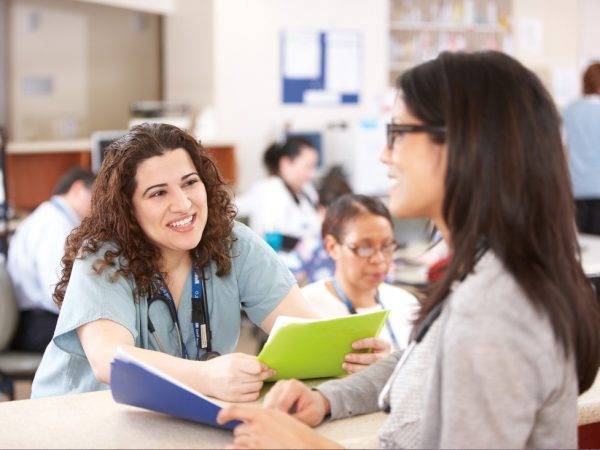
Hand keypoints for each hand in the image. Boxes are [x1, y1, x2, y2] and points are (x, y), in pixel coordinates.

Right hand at [198, 353, 274, 401]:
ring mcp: (234, 390)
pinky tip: (251, 387)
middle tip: (266, 372)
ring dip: (260, 382)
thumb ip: (250, 359)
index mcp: (234, 365)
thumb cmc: (220, 366)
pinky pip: (253, 396)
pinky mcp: (234, 399)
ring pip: (258, 386)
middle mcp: (234, 378)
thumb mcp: (234, 357)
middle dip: (265, 374)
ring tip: (255, 379)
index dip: (263, 367)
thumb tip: (264, 365)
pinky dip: (255, 391)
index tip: (264, 366)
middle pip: (259, 377)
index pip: (256, 367)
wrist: (205, 378)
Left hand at [217, 404, 340, 448]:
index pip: (236, 410)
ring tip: (260, 445)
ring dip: (244, 445)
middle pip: (239, 430)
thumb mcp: (282, 418)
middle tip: (258, 440)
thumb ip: (266, 418)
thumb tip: (252, 421)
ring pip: (239, 441)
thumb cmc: (298, 434)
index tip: (220, 419)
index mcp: (264, 413)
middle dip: (244, 435)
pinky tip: (240, 449)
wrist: (307, 446)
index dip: (224, 414)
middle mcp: (258, 425)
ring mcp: (256, 440)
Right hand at [263, 379, 329, 426]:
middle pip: (271, 404)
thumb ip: (297, 419)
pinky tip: (278, 421)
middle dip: (275, 418)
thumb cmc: (314, 408)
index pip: (281, 404)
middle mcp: (281, 384)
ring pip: (266, 407)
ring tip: (282, 424)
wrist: (313, 403)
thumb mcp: (311, 415)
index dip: (282, 418)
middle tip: (283, 429)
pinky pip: (265, 408)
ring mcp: (274, 389)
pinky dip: (270, 416)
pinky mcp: (269, 396)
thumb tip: (283, 426)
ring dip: (271, 417)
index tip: (287, 427)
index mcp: (293, 385)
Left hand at [343, 337, 390, 373]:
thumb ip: (364, 342)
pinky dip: (356, 374)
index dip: (364, 343)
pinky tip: (348, 370)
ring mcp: (383, 368)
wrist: (381, 361)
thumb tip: (347, 338)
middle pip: (373, 358)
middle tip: (347, 357)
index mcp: (385, 346)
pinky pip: (366, 376)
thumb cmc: (372, 349)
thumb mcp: (372, 344)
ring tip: (344, 365)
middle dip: (358, 358)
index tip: (352, 345)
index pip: (375, 342)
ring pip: (369, 369)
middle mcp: (386, 358)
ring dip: (355, 368)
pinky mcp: (378, 377)